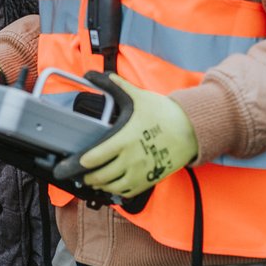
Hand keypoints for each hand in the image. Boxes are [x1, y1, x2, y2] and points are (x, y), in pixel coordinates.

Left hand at [79, 74, 197, 197]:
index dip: (80, 163)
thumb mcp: (139, 97)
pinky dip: (116, 191)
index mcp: (125, 139)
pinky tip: (112, 185)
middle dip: (88, 176)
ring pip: (113, 186)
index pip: (95, 157)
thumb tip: (98, 74)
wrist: (192, 129)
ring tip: (94, 180)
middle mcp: (131, 159)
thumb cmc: (164, 112)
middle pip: (101, 175)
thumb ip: (117, 86)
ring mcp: (141, 172)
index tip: (73, 164)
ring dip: (100, 185)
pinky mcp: (151, 179)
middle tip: (80, 174)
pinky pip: (128, 191)